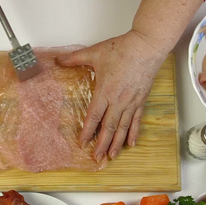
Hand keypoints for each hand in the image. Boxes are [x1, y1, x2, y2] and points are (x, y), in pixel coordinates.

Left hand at [57, 30, 165, 160]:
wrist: (147, 46)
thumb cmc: (122, 49)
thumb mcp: (95, 52)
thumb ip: (75, 58)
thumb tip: (58, 59)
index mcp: (105, 91)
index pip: (94, 116)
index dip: (88, 131)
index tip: (83, 144)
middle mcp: (118, 101)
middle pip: (108, 127)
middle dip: (102, 144)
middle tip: (96, 158)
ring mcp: (131, 102)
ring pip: (123, 127)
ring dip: (117, 143)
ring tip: (111, 156)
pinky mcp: (141, 100)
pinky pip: (136, 120)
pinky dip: (133, 133)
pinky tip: (131, 144)